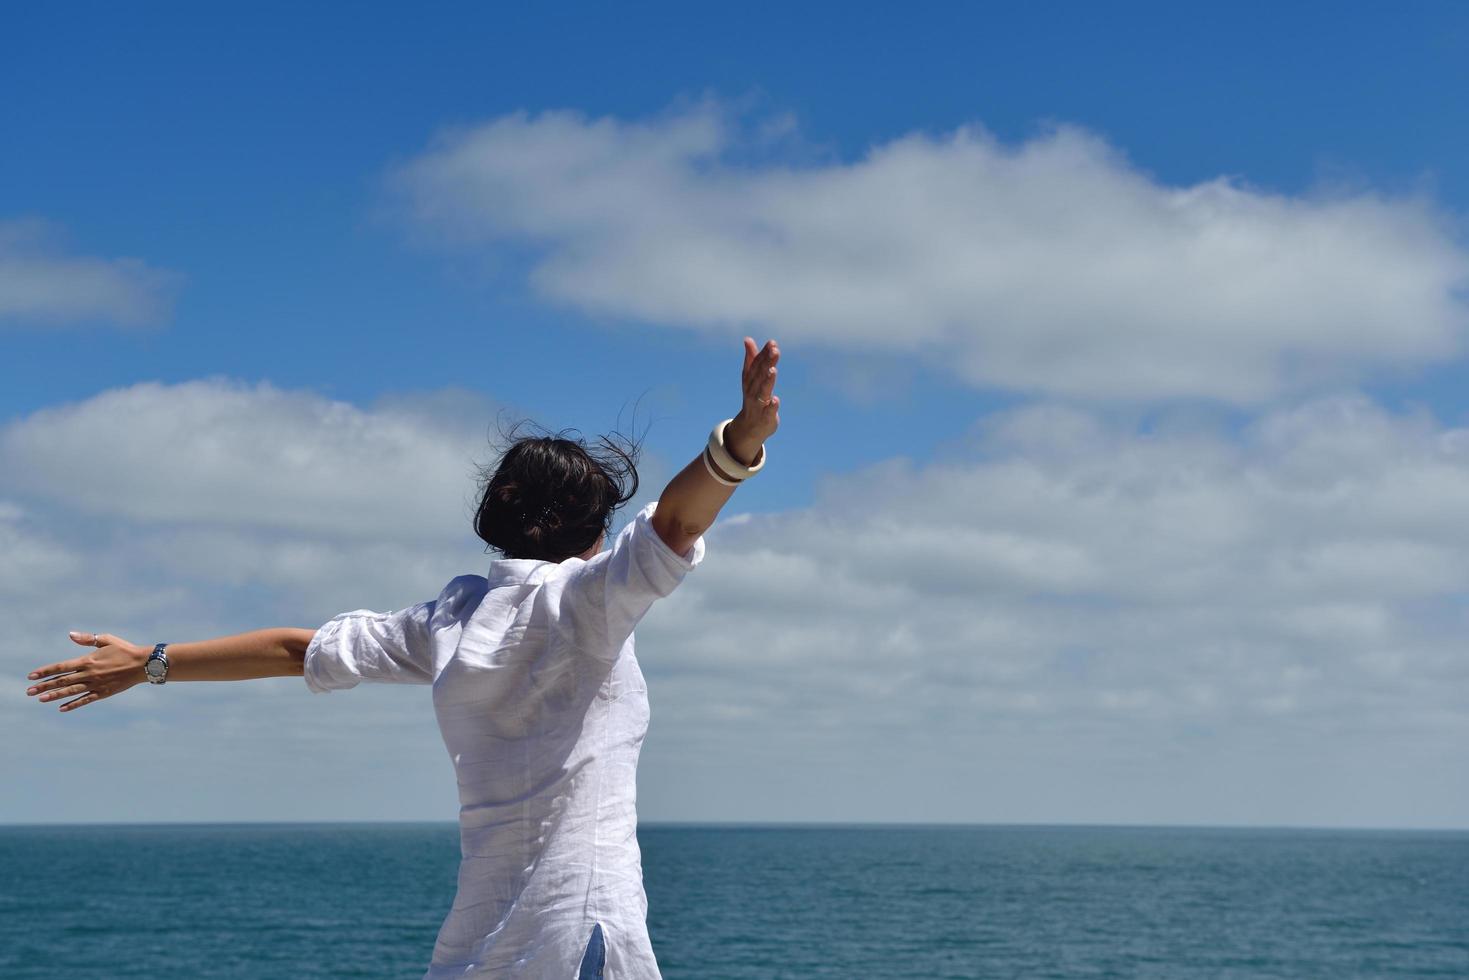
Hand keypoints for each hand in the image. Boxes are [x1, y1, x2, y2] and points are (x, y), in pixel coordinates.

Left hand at [26, 632, 148, 711]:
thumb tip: (70, 635)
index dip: (45, 671)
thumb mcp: (106, 640)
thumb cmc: (125, 649)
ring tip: (40, 699)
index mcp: (88, 660)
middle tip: (29, 691)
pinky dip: (73, 705)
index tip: (32, 676)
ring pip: (71, 691)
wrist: (143, 664)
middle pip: (62, 681)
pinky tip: (62, 708)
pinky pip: (85, 700)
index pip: (61, 667)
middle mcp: (89, 674)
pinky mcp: (104, 693)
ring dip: (54, 696)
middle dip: (44, 686)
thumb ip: (87, 639)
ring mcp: (96, 684)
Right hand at [726, 337, 780, 464]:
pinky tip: (776, 399)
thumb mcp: (751, 378)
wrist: (750, 427)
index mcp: (749, 380)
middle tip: (775, 351)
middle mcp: (752, 391)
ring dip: (767, 381)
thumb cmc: (753, 398)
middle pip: (759, 376)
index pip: (757, 365)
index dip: (764, 354)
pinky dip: (771, 407)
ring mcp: (758, 405)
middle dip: (767, 363)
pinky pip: (767, 412)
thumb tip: (747, 339)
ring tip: (773, 370)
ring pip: (762, 392)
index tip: (772, 343)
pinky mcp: (765, 418)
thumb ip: (751, 358)